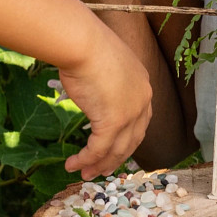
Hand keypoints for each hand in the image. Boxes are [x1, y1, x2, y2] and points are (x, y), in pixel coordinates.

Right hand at [57, 33, 154, 179]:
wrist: (83, 43)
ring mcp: (131, 113)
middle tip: (100, 169)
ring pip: (117, 149)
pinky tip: (72, 165)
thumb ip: (105, 81)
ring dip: (100, 165)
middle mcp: (143, 101)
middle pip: (132, 139)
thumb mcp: (104, 64)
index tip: (113, 150)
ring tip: (85, 174)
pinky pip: (99, 149)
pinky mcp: (113, 122)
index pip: (139, 121)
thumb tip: (92, 90)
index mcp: (143, 85)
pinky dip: (86, 160)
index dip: (127, 139)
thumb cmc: (87, 46)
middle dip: (115, 158)